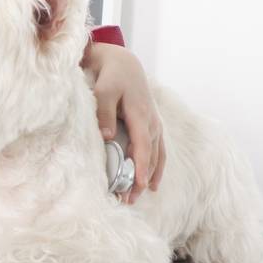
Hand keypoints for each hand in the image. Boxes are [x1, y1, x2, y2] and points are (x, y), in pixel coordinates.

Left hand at [84, 43, 164, 203]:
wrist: (123, 62)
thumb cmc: (111, 75)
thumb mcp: (103, 89)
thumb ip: (104, 111)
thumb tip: (107, 136)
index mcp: (141, 113)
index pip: (143, 145)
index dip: (141, 166)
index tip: (138, 185)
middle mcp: (151, 121)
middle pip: (151, 155)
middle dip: (142, 178)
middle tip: (130, 199)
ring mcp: (154, 123)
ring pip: (157, 154)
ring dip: (150, 175)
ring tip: (140, 195)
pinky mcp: (151, 125)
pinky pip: (158, 150)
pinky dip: (156, 166)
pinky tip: (151, 181)